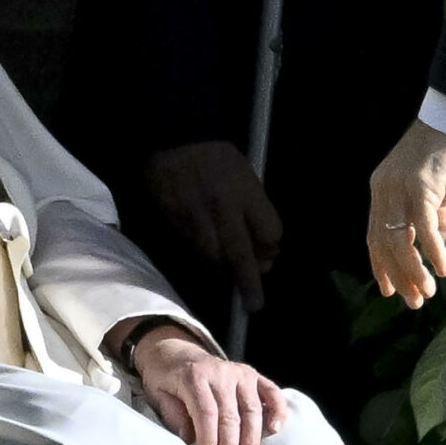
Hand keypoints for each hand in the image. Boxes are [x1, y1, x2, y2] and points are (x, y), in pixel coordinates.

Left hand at [129, 324, 289, 444]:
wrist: (174, 351)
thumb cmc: (164, 378)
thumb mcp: (158, 394)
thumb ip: (174, 415)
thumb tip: (191, 439)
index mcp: (194, 377)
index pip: (206, 414)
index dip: (209, 441)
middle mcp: (220, 373)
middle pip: (231, 416)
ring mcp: (239, 372)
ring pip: (251, 410)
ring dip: (251, 440)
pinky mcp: (251, 374)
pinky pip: (270, 392)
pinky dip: (277, 410)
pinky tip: (276, 429)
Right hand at [145, 141, 282, 309]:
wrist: (174, 139)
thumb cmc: (217, 156)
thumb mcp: (246, 173)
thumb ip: (255, 208)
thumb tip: (261, 248)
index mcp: (246, 191)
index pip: (269, 233)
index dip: (271, 247)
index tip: (268, 252)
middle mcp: (223, 207)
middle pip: (240, 255)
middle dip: (249, 283)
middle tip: (254, 305)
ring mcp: (197, 218)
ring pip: (213, 259)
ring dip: (223, 273)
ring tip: (229, 279)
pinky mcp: (176, 223)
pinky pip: (193, 250)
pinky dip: (203, 258)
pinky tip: (208, 258)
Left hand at [367, 119, 445, 305]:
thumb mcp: (441, 195)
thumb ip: (439, 222)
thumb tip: (441, 252)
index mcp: (383, 193)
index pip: (375, 237)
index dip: (381, 266)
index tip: (389, 291)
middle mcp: (384, 192)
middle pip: (384, 244)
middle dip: (399, 276)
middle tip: (414, 301)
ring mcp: (399, 189)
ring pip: (399, 240)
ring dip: (413, 270)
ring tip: (427, 292)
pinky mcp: (420, 186)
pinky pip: (423, 226)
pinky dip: (432, 250)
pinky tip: (441, 268)